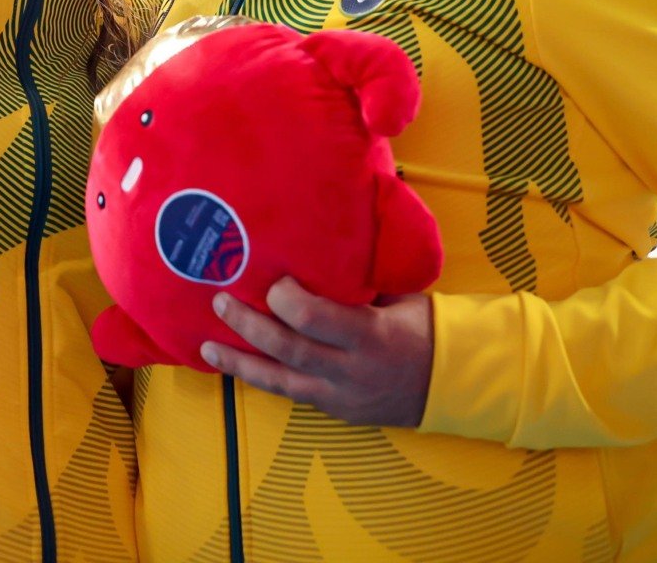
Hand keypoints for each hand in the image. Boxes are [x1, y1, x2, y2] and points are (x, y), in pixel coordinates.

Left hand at [201, 277, 434, 428]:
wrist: (448, 383)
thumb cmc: (422, 327)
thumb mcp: (398, 297)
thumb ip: (359, 282)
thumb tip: (319, 248)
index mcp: (370, 335)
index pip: (314, 318)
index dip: (285, 298)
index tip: (271, 278)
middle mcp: (350, 370)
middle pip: (288, 349)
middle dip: (249, 325)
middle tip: (221, 302)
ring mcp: (340, 395)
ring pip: (280, 382)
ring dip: (240, 363)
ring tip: (208, 348)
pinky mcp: (333, 409)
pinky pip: (290, 393)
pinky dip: (261, 379)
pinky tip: (236, 366)